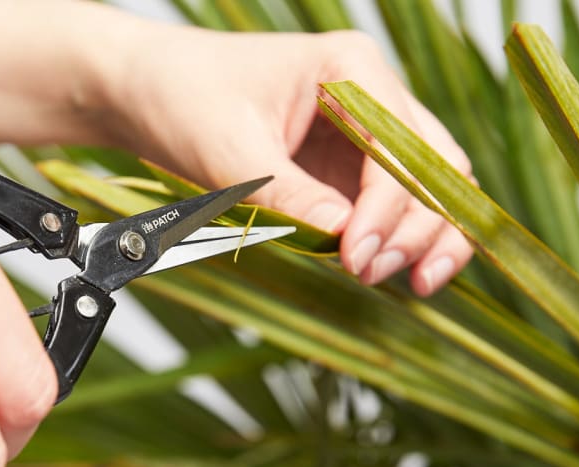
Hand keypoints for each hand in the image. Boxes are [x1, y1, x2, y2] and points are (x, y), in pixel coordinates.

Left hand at [106, 28, 473, 295]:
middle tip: (379, 274)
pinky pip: (390, 207)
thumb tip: (344, 239)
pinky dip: (398, 239)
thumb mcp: (229, 148)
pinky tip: (392, 272)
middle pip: (434, 164)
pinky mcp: (344, 171)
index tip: (358, 257)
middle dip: (421, 224)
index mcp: (350, 70)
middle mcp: (371, 98)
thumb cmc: (182, 96)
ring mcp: (362, 136)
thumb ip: (288, 193)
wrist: (144, 94)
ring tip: (414, 284)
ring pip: (426, 187)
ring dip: (427, 235)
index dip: (388, 208)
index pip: (398, 145)